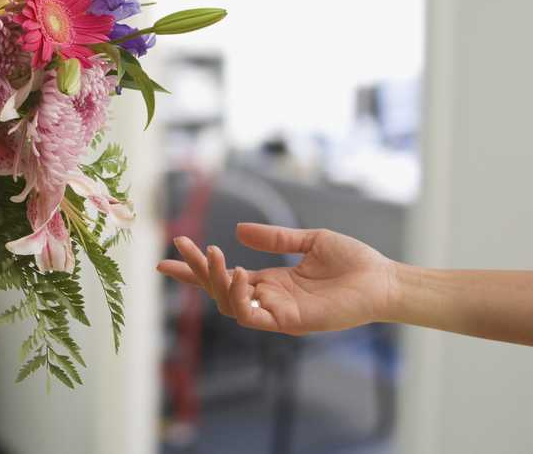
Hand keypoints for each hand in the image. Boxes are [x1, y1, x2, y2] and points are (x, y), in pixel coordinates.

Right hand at [157, 224, 399, 334]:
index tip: (167, 259)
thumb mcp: (309, 241)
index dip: (195, 270)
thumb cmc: (354, 262)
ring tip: (214, 254)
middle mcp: (269, 299)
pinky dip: (239, 297)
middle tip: (180, 246)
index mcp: (271, 281)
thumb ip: (275, 238)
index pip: (224, 277)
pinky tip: (238, 273)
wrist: (384, 280)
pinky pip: (253, 316)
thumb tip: (239, 230)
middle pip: (218, 290)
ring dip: (215, 280)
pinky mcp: (291, 322)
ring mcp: (278, 313)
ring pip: (230, 304)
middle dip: (195, 271)